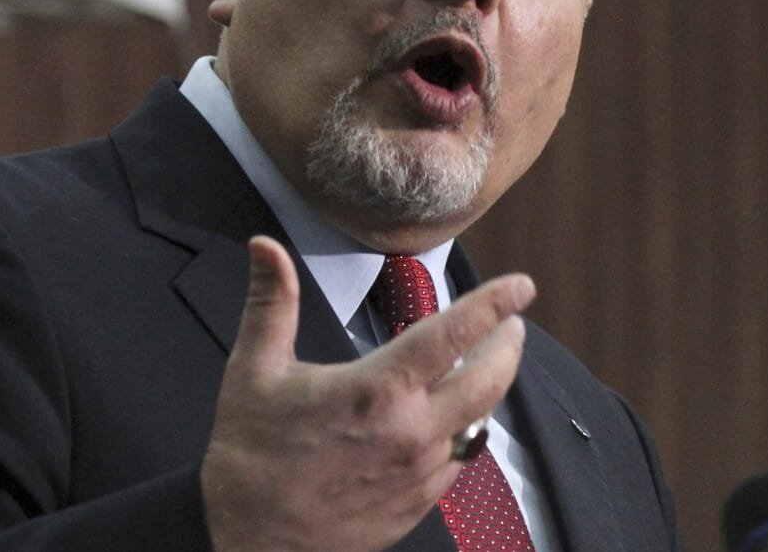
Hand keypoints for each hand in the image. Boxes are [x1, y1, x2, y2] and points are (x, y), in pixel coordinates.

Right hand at [201, 236, 533, 550]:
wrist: (246, 544)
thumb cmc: (249, 457)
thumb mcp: (254, 370)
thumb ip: (271, 301)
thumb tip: (265, 246)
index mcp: (376, 391)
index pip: (453, 335)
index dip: (493, 304)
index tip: (521, 286)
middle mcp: (410, 433)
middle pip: (489, 381)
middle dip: (508, 345)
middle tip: (512, 323)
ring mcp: (418, 474)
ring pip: (478, 422)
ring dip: (487, 387)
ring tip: (485, 362)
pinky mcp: (417, 506)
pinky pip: (457, 459)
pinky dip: (463, 430)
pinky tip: (452, 417)